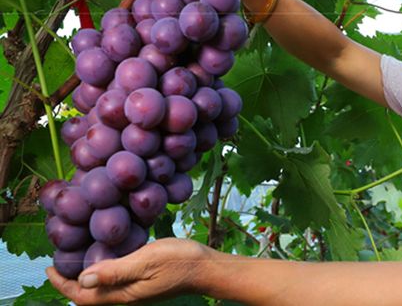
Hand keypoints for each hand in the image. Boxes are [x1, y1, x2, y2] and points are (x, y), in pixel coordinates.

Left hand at [46, 237, 214, 304]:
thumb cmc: (179, 262)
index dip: (63, 284)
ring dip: (87, 274)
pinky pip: (116, 279)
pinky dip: (104, 268)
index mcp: (123, 294)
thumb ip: (115, 271)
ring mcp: (135, 290)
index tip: (49, 268)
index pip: (84, 295)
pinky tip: (107, 252)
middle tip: (58, 260)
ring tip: (77, 255)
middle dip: (70, 281)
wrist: (206, 268)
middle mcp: (126, 296)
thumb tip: (83, 279)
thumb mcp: (146, 261)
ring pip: (102, 286)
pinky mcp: (143, 282)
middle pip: (90, 294)